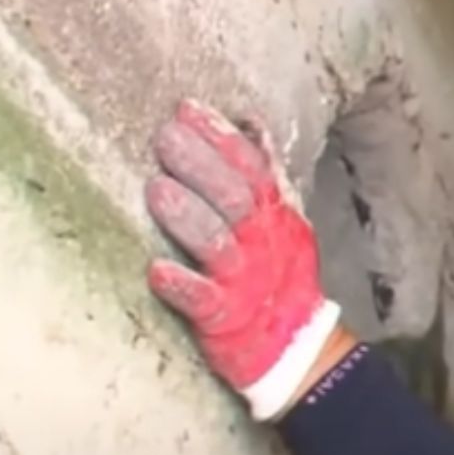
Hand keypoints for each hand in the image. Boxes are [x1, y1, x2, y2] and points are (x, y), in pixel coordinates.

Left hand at [145, 100, 341, 419]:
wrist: (297, 345)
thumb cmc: (279, 273)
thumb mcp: (282, 218)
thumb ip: (266, 173)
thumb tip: (250, 121)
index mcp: (272, 214)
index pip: (251, 167)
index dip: (221, 137)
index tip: (187, 109)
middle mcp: (261, 242)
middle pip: (235, 198)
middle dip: (200, 165)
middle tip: (165, 138)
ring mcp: (244, 280)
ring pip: (218, 245)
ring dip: (188, 216)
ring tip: (156, 189)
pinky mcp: (226, 318)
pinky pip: (204, 301)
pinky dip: (183, 285)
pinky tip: (156, 271)